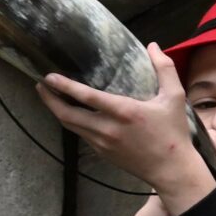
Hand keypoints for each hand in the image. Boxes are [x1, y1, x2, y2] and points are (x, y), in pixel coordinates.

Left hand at [36, 43, 215, 212]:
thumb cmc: (174, 133)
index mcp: (124, 112)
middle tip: (40, 85)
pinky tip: (71, 113)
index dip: (64, 86)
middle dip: (49, 99)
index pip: (87, 97)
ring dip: (57, 111)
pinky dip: (72, 122)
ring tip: (49, 96)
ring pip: (71, 126)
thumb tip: (153, 46)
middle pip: (67, 114)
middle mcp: (108, 128)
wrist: (171, 170)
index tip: (48, 76)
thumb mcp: (175, 98)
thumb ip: (165, 69)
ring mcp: (103, 143)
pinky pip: (81, 135)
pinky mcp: (103, 153)